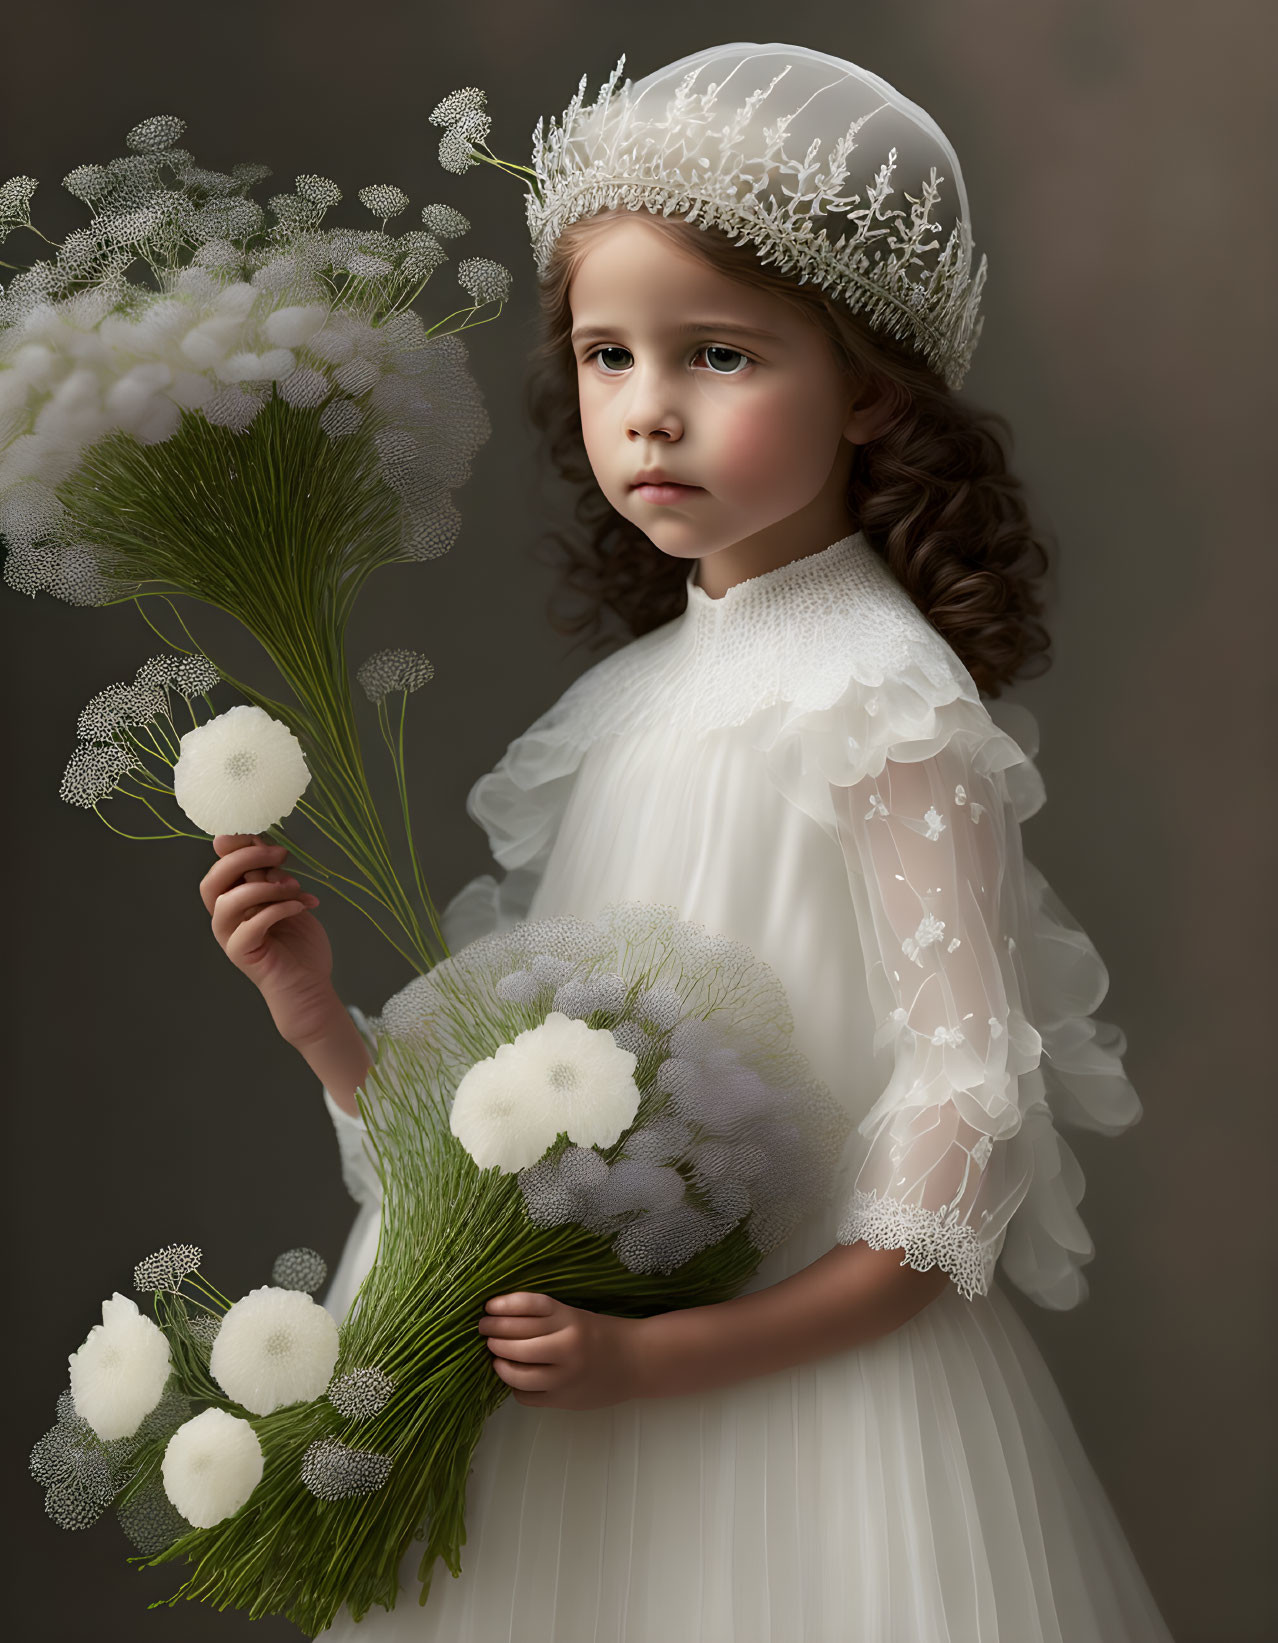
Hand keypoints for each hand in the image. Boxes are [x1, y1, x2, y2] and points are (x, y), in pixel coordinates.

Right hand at [200, 833, 337, 1046]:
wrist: (310, 982)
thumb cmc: (297, 941)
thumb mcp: (287, 897)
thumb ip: (271, 874)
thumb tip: (260, 842)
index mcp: (233, 898)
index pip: (219, 866)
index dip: (234, 846)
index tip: (262, 836)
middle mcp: (225, 916)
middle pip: (213, 881)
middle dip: (244, 860)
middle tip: (280, 854)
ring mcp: (230, 936)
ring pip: (227, 902)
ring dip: (263, 888)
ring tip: (294, 887)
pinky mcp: (241, 953)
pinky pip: (250, 926)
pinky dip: (276, 910)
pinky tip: (301, 905)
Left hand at [477, 1292, 644, 1409]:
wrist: (637, 1362)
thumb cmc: (603, 1334)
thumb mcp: (576, 1316)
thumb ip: (544, 1319)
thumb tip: (501, 1321)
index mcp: (570, 1318)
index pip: (527, 1307)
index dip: (503, 1306)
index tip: (488, 1307)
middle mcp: (566, 1345)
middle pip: (517, 1340)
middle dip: (493, 1334)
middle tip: (484, 1330)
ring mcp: (565, 1375)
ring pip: (517, 1372)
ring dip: (499, 1363)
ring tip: (495, 1356)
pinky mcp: (564, 1399)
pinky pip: (527, 1395)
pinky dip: (516, 1386)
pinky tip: (516, 1378)